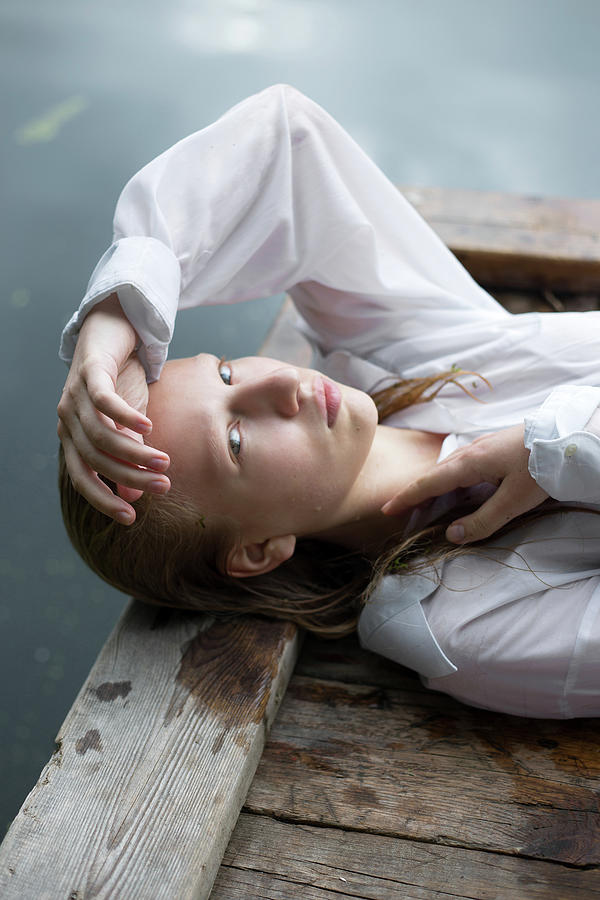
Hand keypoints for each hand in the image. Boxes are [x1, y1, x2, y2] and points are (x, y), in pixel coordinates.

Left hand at [57, 293, 169, 523]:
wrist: (112, 330)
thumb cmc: (120, 380)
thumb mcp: (128, 423)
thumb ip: (128, 455)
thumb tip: (132, 496)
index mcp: (72, 437)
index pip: (83, 478)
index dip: (103, 501)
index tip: (130, 518)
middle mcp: (67, 420)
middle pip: (95, 459)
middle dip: (129, 477)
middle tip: (163, 486)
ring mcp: (74, 396)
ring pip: (102, 435)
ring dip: (134, 452)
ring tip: (164, 462)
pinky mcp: (89, 373)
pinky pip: (104, 402)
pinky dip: (126, 417)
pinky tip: (149, 426)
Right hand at [381, 424, 547, 543]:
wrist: (569, 437)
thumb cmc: (542, 468)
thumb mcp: (514, 502)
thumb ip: (482, 521)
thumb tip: (451, 535)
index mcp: (469, 463)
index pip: (429, 483)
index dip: (407, 498)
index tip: (388, 508)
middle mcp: (471, 451)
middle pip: (435, 474)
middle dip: (417, 493)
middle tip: (405, 513)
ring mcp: (483, 446)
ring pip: (450, 468)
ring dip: (435, 486)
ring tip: (428, 504)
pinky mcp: (495, 447)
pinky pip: (463, 464)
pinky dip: (451, 479)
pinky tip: (460, 488)